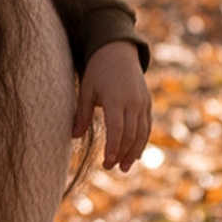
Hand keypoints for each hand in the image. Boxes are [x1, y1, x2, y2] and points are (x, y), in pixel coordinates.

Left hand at [75, 39, 151, 171]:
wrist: (118, 53)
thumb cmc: (98, 72)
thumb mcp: (86, 91)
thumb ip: (82, 114)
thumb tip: (74, 136)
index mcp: (116, 99)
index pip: (117, 129)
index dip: (113, 147)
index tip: (107, 162)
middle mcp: (133, 102)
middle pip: (131, 134)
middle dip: (122, 153)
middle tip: (111, 168)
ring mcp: (143, 103)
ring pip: (142, 133)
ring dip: (134, 152)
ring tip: (124, 167)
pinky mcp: (148, 104)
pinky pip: (147, 126)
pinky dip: (142, 141)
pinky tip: (135, 154)